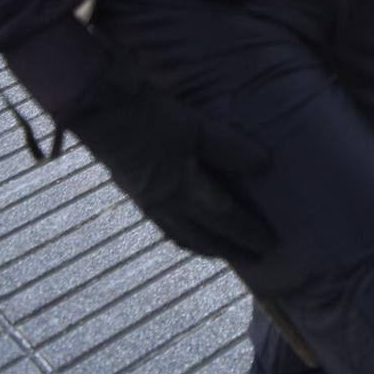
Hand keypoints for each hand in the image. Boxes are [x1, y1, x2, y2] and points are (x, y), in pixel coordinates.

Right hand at [61, 55, 274, 262]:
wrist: (103, 113)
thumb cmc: (151, 118)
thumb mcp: (195, 128)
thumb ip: (229, 147)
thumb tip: (266, 164)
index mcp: (183, 190)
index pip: (225, 219)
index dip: (248, 233)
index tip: (270, 245)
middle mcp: (166, 203)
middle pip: (205, 234)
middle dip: (231, 248)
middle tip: (255, 259)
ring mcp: (149, 201)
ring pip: (182, 235)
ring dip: (206, 247)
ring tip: (223, 254)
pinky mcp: (136, 194)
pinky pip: (165, 227)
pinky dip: (182, 236)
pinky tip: (185, 233)